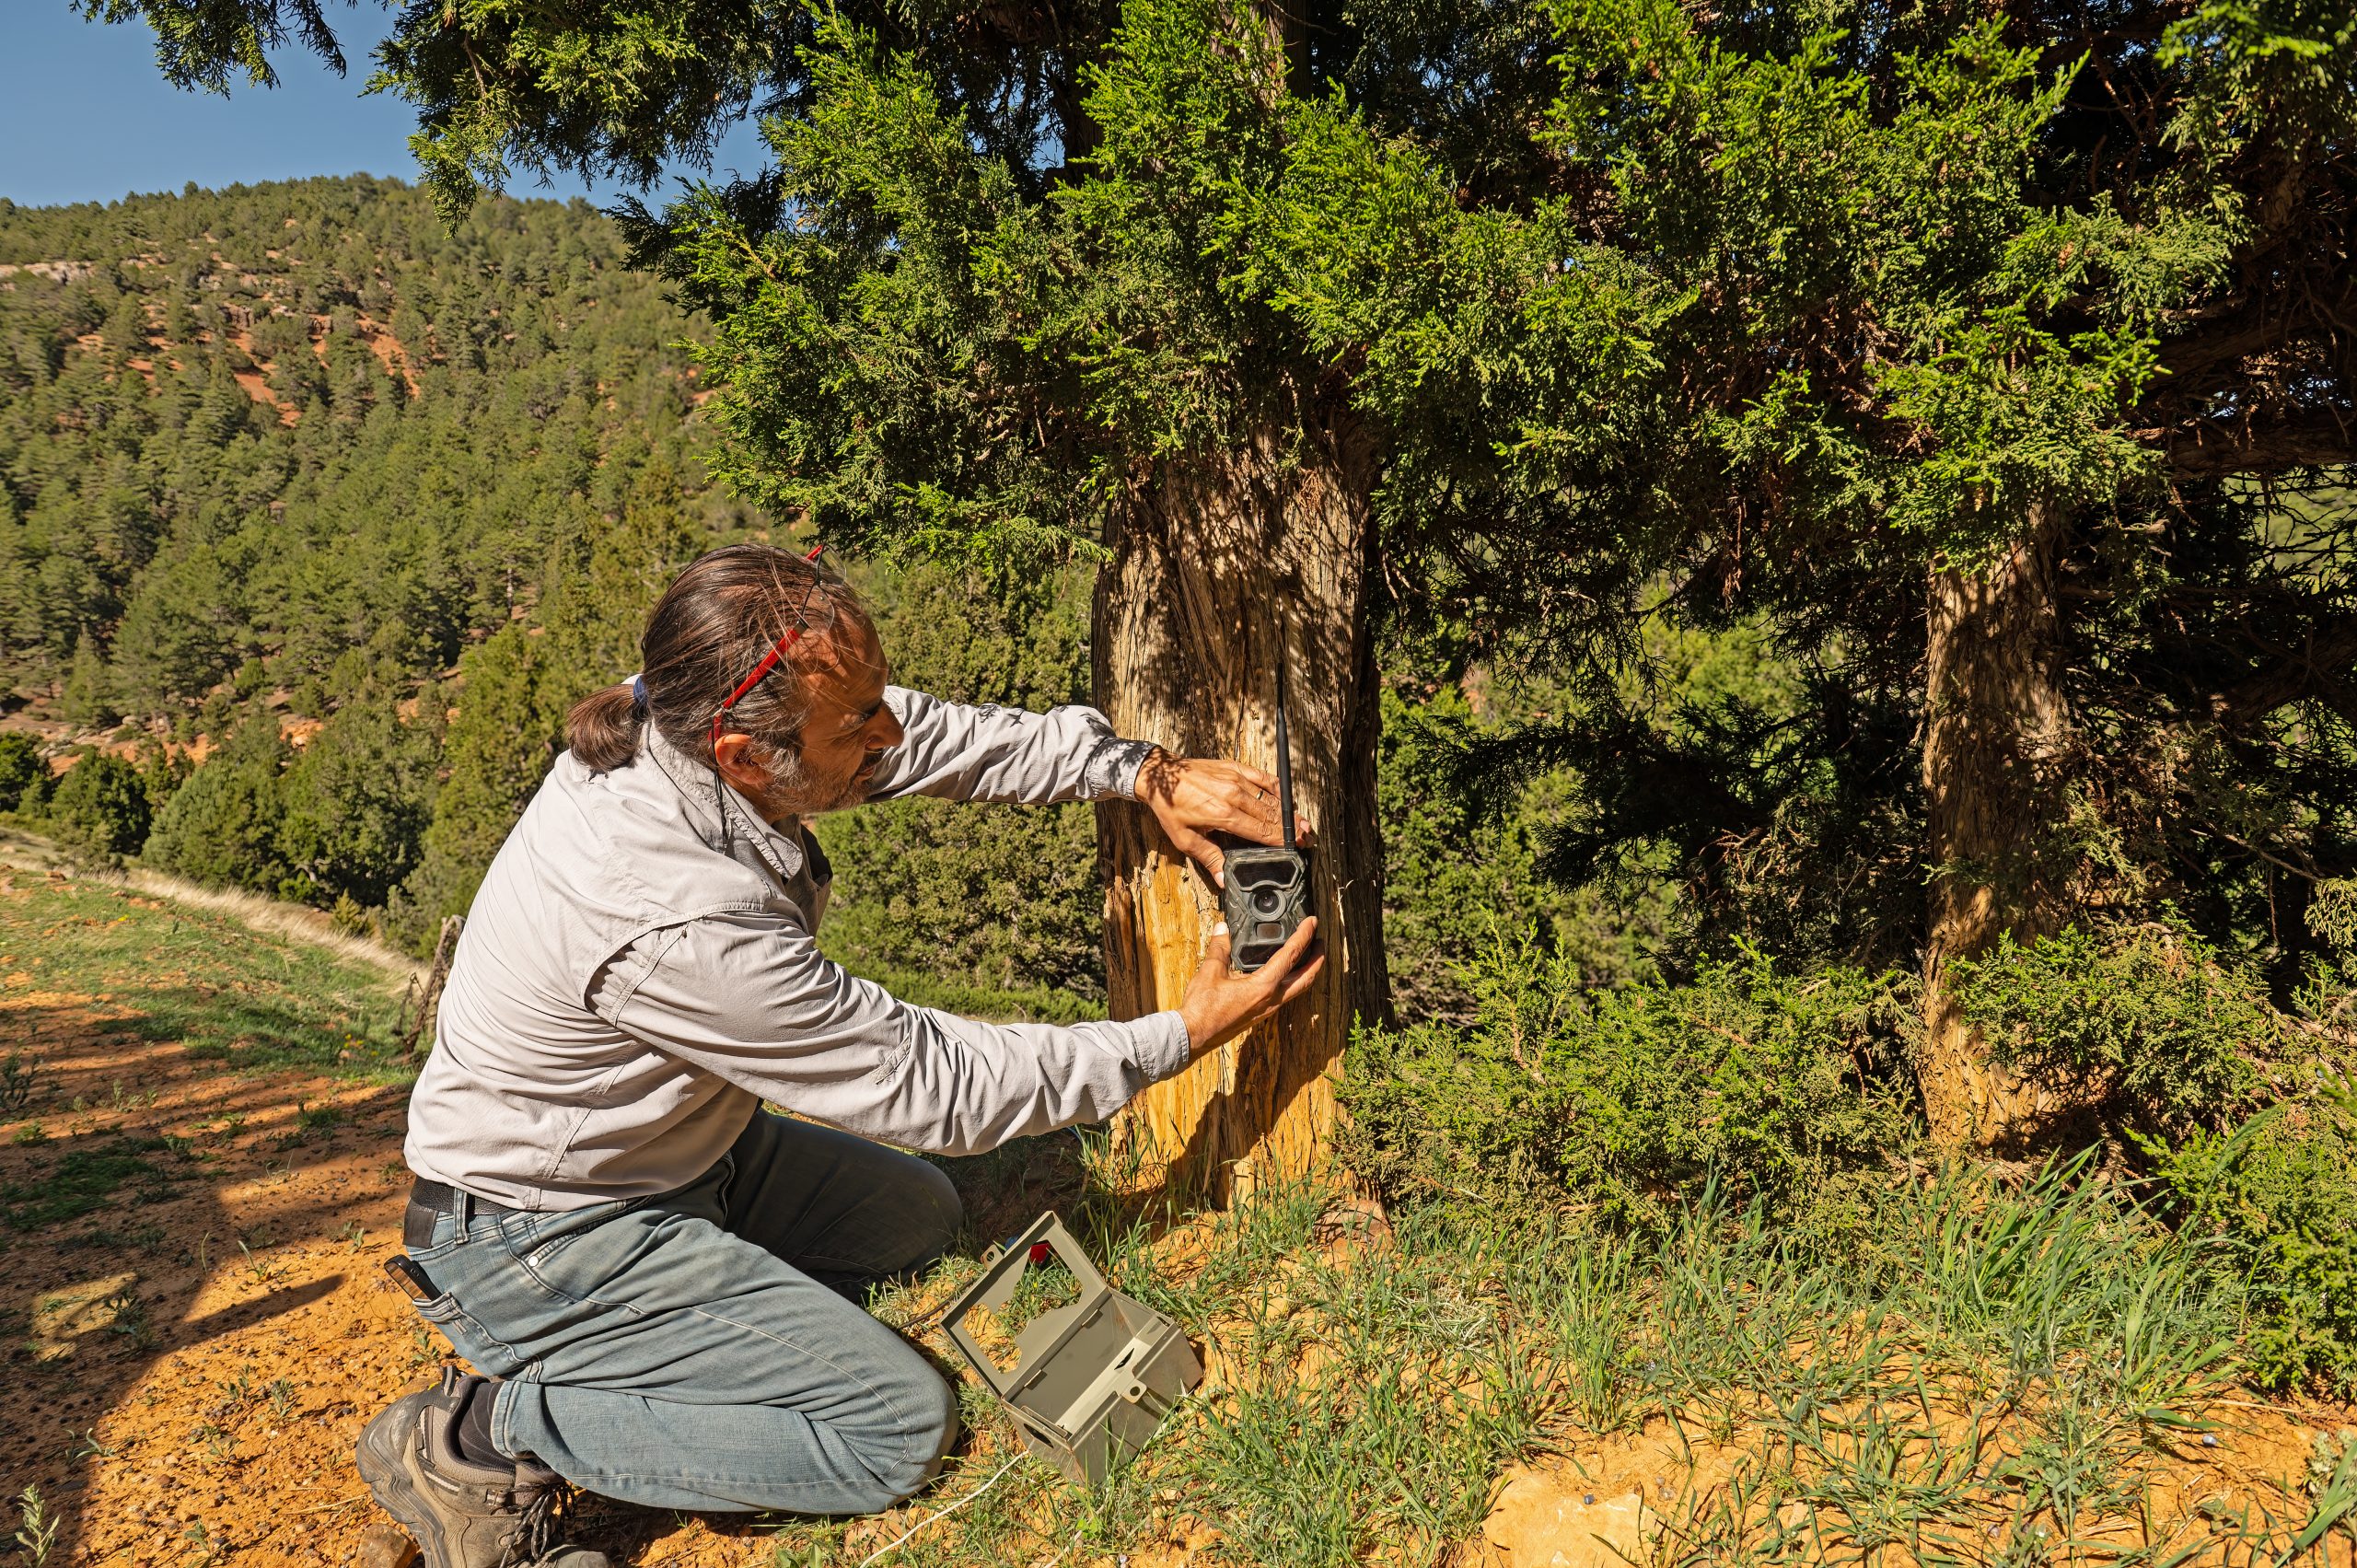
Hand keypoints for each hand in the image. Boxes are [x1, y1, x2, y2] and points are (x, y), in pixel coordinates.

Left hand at [1135, 750, 1312, 885]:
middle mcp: (1234, 795)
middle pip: (1270, 815)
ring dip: (1287, 811)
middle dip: (1290, 828)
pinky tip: (1286, 797)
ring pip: (1270, 798)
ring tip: (1302, 822)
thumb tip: (1225, 879)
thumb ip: (1209, 857)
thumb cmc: (1170, 808)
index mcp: (1223, 814)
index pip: (1260, 831)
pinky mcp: (1235, 767)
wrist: (1161, 776)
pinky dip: (1277, 788)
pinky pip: (1263, 777)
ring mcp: (1236, 779)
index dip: (1279, 840)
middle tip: (1306, 837)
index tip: (1295, 846)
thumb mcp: (1185, 839)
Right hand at [1178, 918, 1323, 1052]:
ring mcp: (1267, 1009)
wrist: (1193, 1036)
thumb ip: (1220, 948)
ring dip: (1307, 972)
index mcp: (1263, 986)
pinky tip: (1283, 975)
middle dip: (1317, 959)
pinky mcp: (1259, 1014)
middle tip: (1321, 942)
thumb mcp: (1210, 971)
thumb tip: (1223, 928)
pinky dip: (1291, 982)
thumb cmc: (1202, 1008)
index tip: (1312, 922)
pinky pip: (1284, 996)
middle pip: (1306, 978)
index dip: (1304, 936)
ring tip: (1308, 957)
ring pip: (1297, 989)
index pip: (1291, 956)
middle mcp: (1271, 1000)